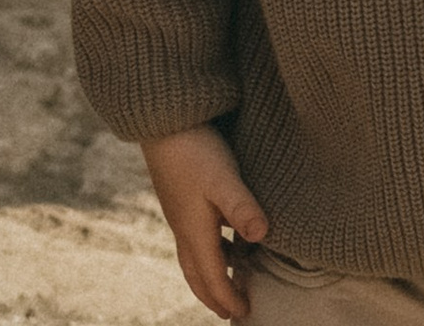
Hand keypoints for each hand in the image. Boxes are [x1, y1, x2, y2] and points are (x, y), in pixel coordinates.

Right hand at [140, 125, 267, 322]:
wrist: (162, 117)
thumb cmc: (194, 147)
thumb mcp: (223, 177)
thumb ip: (242, 207)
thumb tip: (262, 235)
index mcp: (194, 231)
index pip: (212, 278)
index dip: (229, 298)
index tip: (246, 313)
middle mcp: (184, 227)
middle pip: (197, 274)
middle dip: (213, 296)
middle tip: (231, 310)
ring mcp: (180, 211)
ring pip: (192, 256)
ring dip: (210, 273)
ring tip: (231, 277)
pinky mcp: (180, 195)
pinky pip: (192, 236)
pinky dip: (208, 248)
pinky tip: (224, 234)